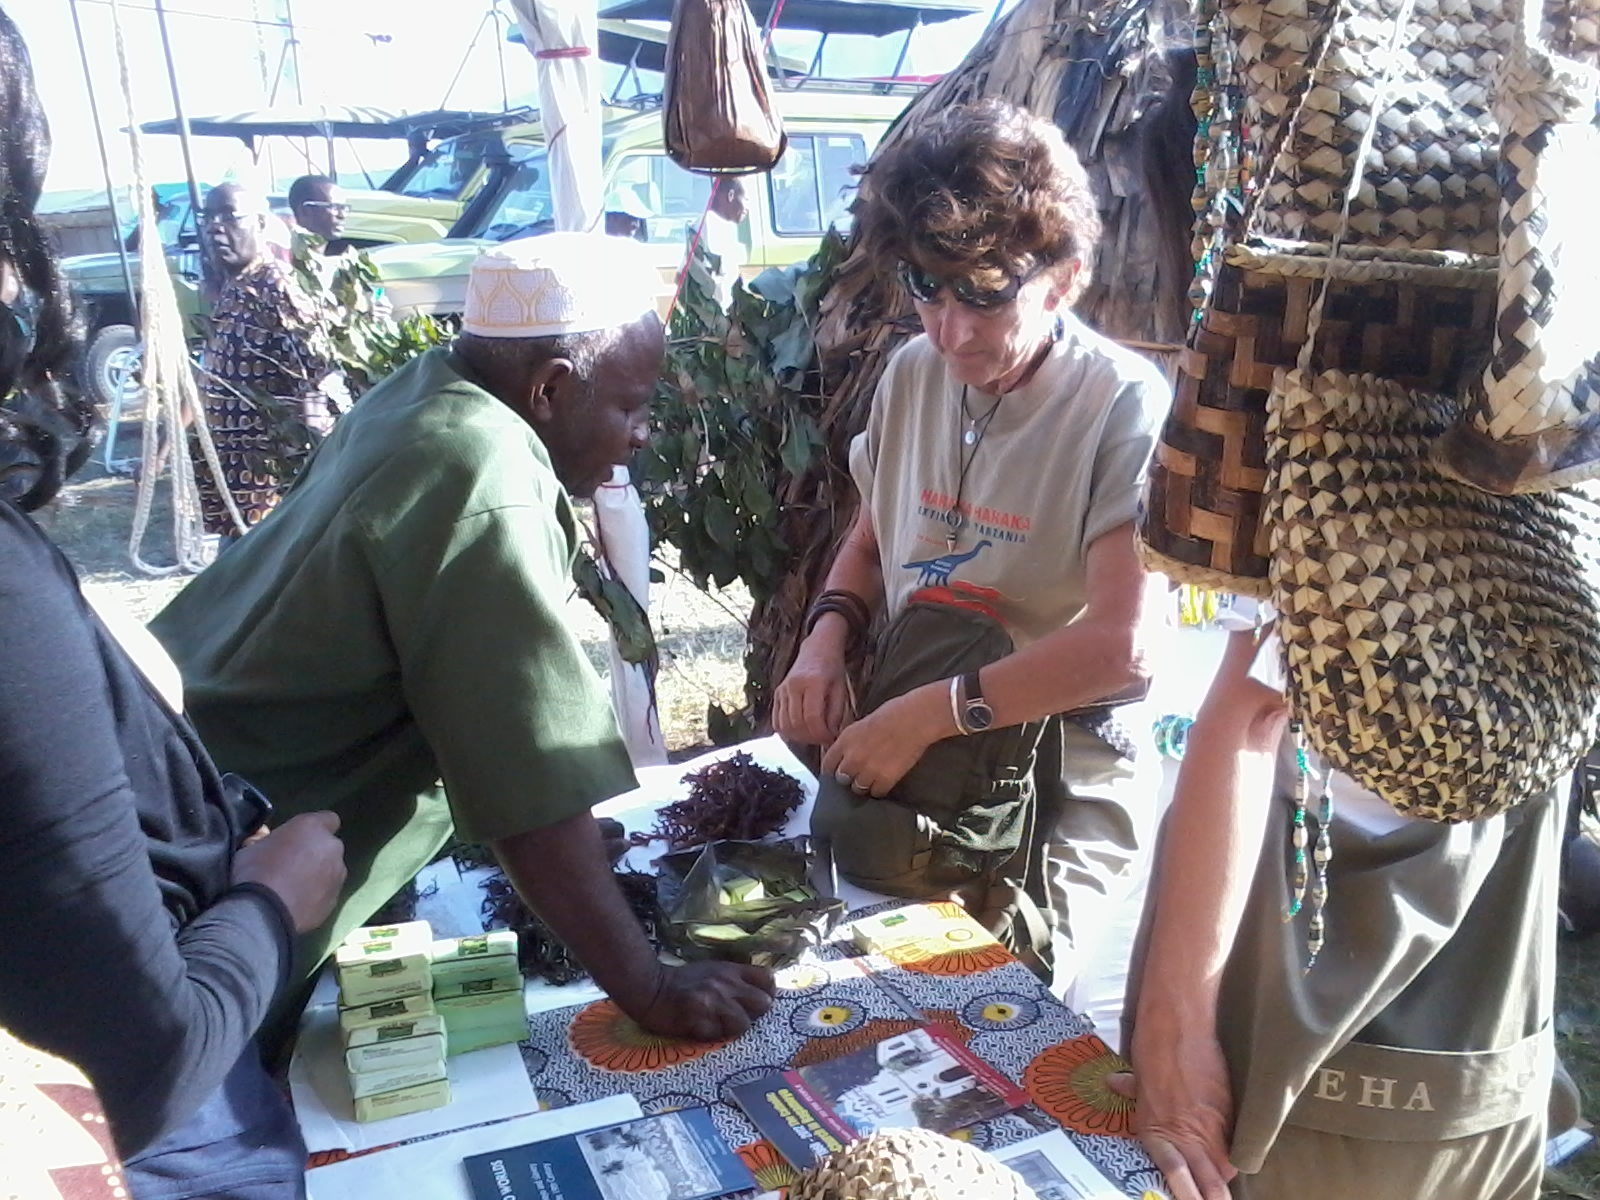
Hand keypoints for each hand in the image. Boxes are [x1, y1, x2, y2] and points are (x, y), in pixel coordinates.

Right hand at [232, 811, 346, 933]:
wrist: (263, 913)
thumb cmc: (255, 871)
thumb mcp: (249, 847)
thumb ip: (263, 839)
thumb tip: (262, 837)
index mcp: (313, 827)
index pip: (328, 819)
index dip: (315, 828)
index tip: (299, 837)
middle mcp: (332, 848)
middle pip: (328, 847)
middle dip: (315, 853)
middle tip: (291, 865)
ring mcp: (337, 876)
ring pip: (330, 871)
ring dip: (318, 875)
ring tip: (293, 888)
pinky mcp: (334, 900)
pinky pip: (326, 894)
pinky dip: (316, 896)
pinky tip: (296, 904)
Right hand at [626, 961, 775, 1042]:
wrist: (649, 988)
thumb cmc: (681, 982)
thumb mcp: (712, 971)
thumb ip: (735, 980)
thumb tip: (759, 994)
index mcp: (730, 970)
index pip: (767, 979)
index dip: (767, 993)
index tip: (759, 1001)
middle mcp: (726, 984)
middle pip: (763, 1004)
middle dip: (754, 1014)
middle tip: (739, 1018)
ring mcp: (714, 1003)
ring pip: (744, 1024)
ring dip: (733, 1029)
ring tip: (718, 1026)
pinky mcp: (700, 1021)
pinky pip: (719, 1036)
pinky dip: (713, 1036)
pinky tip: (701, 1030)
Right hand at [772, 626, 852, 745]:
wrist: (817, 650)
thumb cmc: (832, 670)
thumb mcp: (841, 690)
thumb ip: (836, 715)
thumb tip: (830, 738)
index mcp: (813, 682)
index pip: (813, 718)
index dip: (821, 734)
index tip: (831, 738)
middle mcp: (794, 686)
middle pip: (797, 723)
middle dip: (811, 738)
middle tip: (823, 739)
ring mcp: (782, 690)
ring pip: (784, 725)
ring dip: (799, 737)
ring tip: (812, 736)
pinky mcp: (777, 693)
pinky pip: (776, 721)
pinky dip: (786, 731)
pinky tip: (800, 731)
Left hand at [820, 685, 949, 796]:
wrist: (916, 719)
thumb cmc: (893, 714)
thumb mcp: (862, 724)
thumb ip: (850, 742)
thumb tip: (845, 754)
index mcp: (846, 740)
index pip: (827, 765)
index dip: (833, 768)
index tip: (838, 770)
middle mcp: (853, 757)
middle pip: (841, 779)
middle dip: (849, 776)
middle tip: (859, 772)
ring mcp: (869, 770)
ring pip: (857, 789)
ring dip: (864, 784)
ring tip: (873, 776)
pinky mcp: (885, 780)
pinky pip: (876, 793)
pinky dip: (880, 788)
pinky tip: (885, 779)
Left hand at [1106, 1031, 1236, 1199]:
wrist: (1177, 1027)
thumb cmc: (1152, 1049)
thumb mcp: (1138, 1077)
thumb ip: (1131, 1091)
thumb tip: (1115, 1084)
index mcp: (1155, 1131)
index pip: (1175, 1174)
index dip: (1185, 1191)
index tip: (1187, 1197)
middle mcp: (1184, 1133)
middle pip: (1208, 1179)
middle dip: (1212, 1194)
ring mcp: (1209, 1124)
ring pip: (1224, 1165)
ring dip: (1223, 1176)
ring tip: (1223, 1190)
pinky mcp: (1228, 1110)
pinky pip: (1234, 1140)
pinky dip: (1232, 1149)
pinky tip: (1231, 1155)